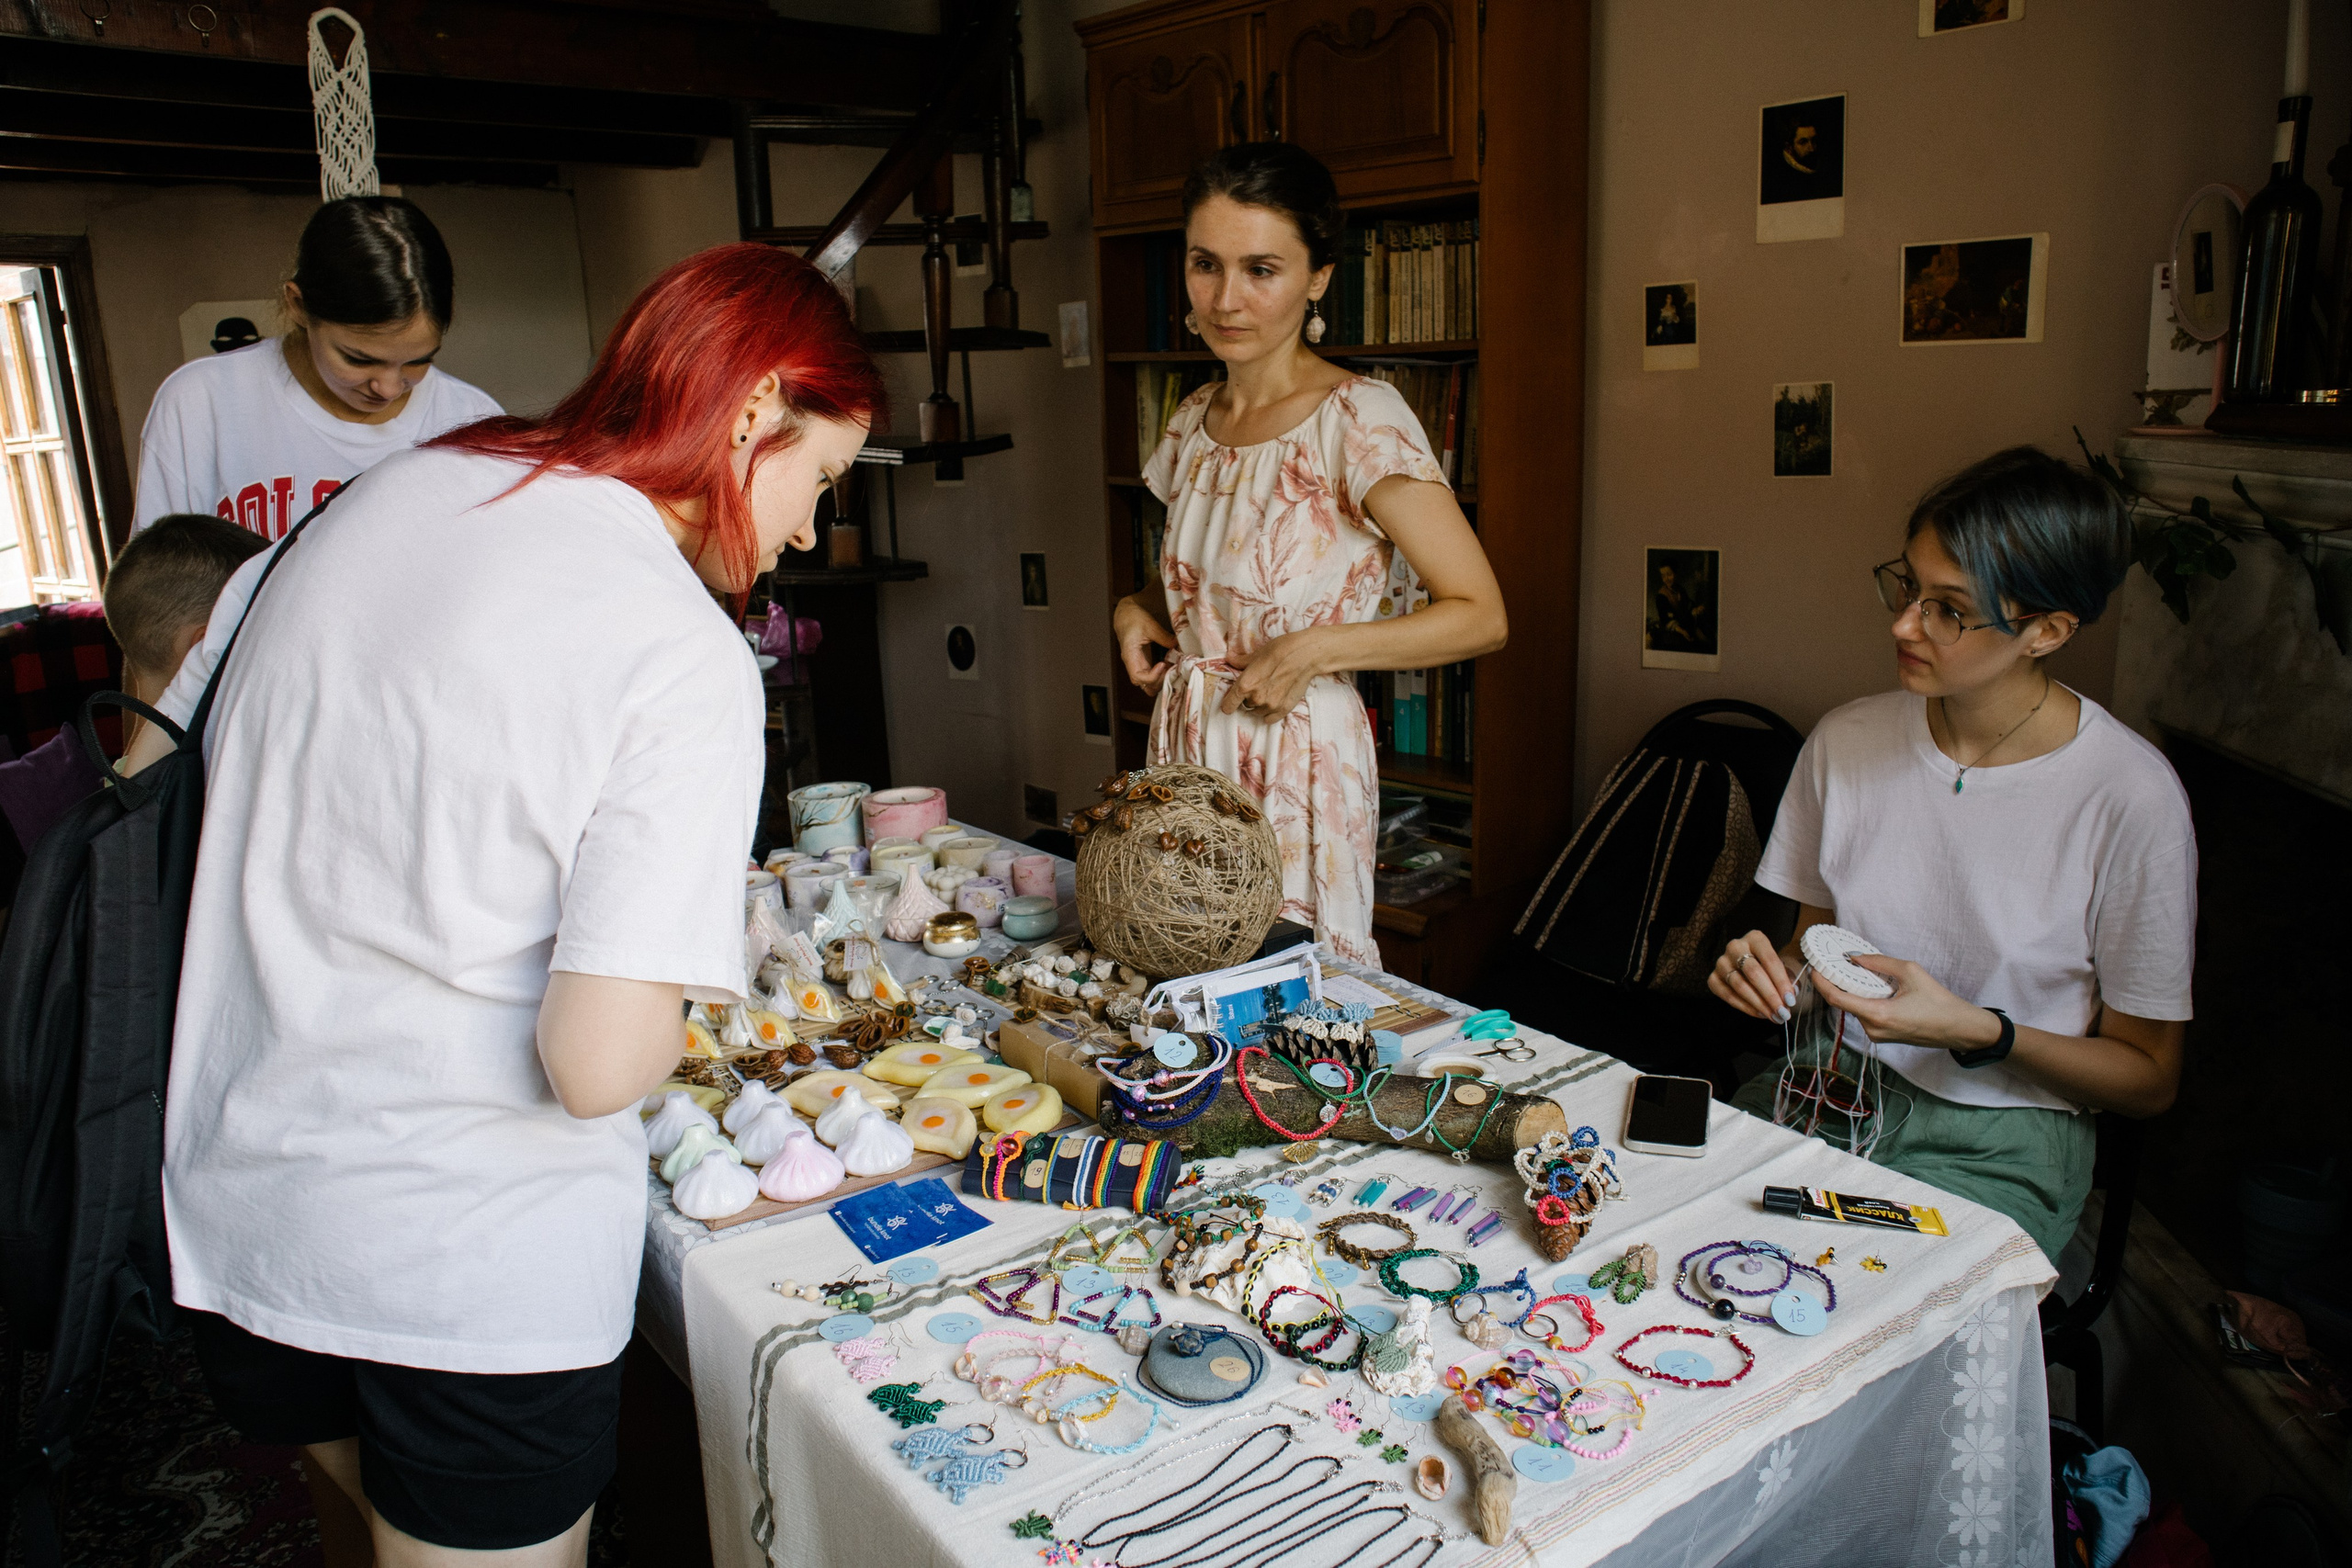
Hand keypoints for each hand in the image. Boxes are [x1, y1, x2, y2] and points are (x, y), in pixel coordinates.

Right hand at [1114, 595, 1176, 693]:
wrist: (1126, 615)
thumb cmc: (1133, 618)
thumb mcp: (1150, 625)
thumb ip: (1164, 637)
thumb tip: (1178, 645)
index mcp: (1130, 655)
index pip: (1138, 676)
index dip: (1152, 676)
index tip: (1163, 664)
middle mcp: (1132, 663)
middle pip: (1143, 685)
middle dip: (1159, 681)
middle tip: (1171, 669)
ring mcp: (1138, 664)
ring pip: (1147, 684)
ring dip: (1160, 681)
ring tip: (1172, 669)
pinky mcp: (1144, 663)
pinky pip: (1151, 677)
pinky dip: (1161, 676)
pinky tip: (1170, 667)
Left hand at [1219, 629, 1329, 718]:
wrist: (1305, 655)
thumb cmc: (1280, 650)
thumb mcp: (1257, 654)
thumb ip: (1241, 662)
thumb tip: (1230, 660)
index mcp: (1245, 685)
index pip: (1228, 705)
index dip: (1228, 703)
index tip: (1230, 702)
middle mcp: (1255, 699)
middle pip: (1244, 707)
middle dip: (1247, 699)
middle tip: (1256, 688)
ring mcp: (1270, 706)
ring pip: (1257, 712)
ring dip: (1259, 706)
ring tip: (1268, 692)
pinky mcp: (1283, 709)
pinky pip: (1270, 719)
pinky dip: (1269, 713)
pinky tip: (1273, 702)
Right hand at [1708, 929, 1796, 1021]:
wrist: (1751, 968)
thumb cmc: (1770, 967)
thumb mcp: (1783, 966)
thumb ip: (1788, 979)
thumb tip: (1789, 996)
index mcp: (1755, 938)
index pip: (1769, 960)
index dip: (1781, 981)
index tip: (1791, 1000)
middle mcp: (1735, 946)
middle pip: (1753, 972)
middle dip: (1770, 995)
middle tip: (1782, 1012)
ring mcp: (1721, 962)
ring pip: (1740, 986)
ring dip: (1759, 1004)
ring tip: (1773, 1016)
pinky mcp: (1713, 978)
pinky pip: (1728, 995)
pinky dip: (1745, 1007)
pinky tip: (1759, 1013)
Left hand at [1815, 954, 2003, 1052]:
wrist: (1959, 1028)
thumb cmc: (1939, 1002)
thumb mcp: (1910, 972)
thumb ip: (1879, 963)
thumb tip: (1855, 958)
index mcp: (1878, 1014)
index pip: (1837, 999)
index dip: (1822, 983)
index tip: (1814, 968)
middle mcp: (1873, 1029)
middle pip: (1845, 1003)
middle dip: (1839, 983)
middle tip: (1836, 964)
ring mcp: (1877, 1035)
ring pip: (1855, 1008)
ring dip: (1854, 991)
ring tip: (1860, 973)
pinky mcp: (1883, 1036)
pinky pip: (1866, 1015)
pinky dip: (1865, 1000)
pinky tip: (1874, 988)